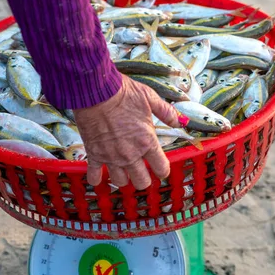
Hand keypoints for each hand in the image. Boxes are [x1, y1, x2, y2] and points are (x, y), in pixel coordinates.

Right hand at [73, 75, 181, 189]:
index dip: (162, 170)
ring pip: (120, 182)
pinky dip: (97, 178)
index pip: (161, 169)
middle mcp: (130, 154)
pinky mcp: (94, 155)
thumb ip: (166, 112)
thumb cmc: (123, 93)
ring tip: (122, 169)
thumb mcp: (149, 98)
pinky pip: (94, 176)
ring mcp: (111, 157)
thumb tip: (180, 122)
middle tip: (141, 169)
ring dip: (123, 178)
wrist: (96, 92)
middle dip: (144, 178)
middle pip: (142, 182)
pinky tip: (100, 174)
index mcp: (147, 142)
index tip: (159, 166)